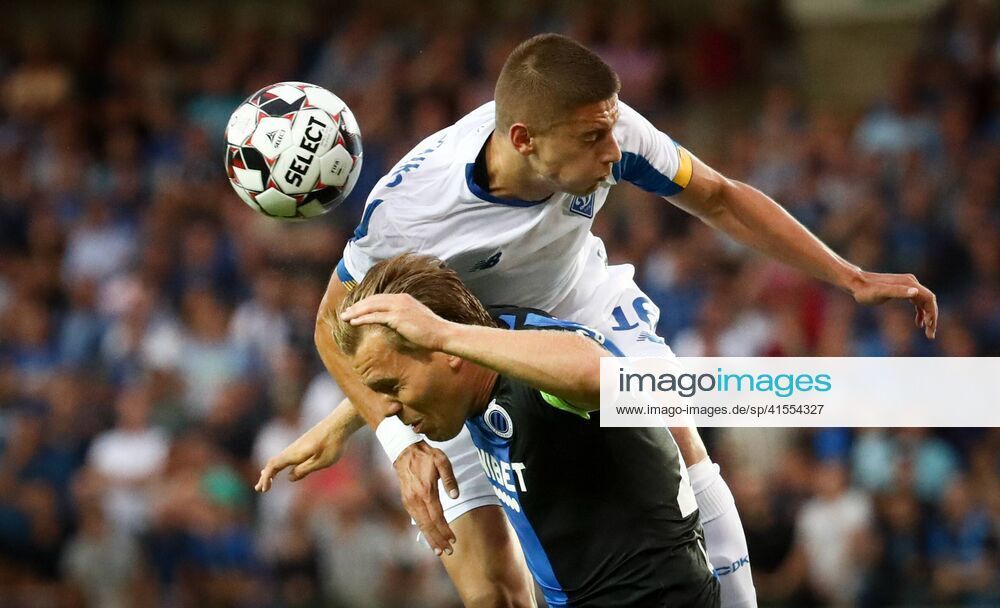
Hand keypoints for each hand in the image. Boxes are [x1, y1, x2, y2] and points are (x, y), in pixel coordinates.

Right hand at [255, 417, 348, 492]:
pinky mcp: (304, 444)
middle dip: (265, 475)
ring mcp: (298, 445)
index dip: (266, 477)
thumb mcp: (322, 461)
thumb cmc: (333, 443)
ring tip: (266, 481)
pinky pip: (286, 455)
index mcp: (295, 453)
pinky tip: (281, 468)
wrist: (340, 424)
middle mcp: (293, 448)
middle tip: (259, 489)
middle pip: (273, 462)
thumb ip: (304, 470)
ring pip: (279, 458)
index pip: (274, 465)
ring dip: (271, 470)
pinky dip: (280, 464)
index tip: (263, 489)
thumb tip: (289, 477)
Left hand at [340, 294, 452, 350]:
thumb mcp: (416, 320)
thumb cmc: (432, 331)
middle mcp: (400, 299)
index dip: (367, 303)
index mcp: (405, 298)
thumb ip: (403, 318)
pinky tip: (353, 322)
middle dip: (357, 306)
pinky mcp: (397, 318)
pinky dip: (362, 318)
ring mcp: (398, 307)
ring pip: (371, 307)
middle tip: (345, 312)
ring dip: (356, 312)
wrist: (442, 334)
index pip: (380, 298)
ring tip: (344, 317)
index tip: (356, 308)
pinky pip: (375, 317)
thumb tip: (395, 323)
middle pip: (373, 300)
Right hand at [394, 441, 459, 555]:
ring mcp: (409, 501)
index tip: (453, 540)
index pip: (437, 517)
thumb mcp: (442, 461)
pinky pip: (415, 520)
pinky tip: (429, 536)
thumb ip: (449, 479)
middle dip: (438, 540)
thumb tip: (456, 496)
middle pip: (428, 525)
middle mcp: (416, 499)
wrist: (405, 451)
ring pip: (420, 525)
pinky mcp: (406, 501)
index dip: (445, 530)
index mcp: (426, 491)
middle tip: (448, 552)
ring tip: (438, 550)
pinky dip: (423, 530)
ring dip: (430, 538)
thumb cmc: (427, 455)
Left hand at [848, 270, 937, 338]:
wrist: (855, 283)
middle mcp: (911, 282)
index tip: (929, 327)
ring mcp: (907, 285)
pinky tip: (918, 323)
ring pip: (923, 302)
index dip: (932, 313)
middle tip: (930, 335)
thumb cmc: (866, 290)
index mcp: (909, 283)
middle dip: (932, 318)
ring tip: (927, 332)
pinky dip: (920, 312)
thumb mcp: (880, 293)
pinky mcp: (902, 289)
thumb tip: (915, 292)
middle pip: (928, 301)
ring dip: (927, 316)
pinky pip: (916, 301)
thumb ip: (898, 291)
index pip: (929, 298)